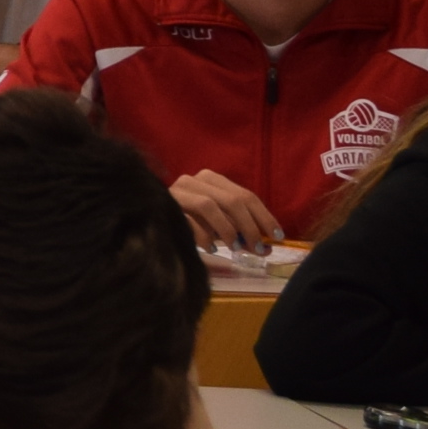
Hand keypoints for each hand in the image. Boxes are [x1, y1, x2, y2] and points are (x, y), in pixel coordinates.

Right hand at [168, 169, 287, 254]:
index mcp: (211, 179)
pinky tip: (210, 248)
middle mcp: (194, 180)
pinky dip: (203, 235)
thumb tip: (266, 248)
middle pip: (232, 200)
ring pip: (209, 205)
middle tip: (258, 249)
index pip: (246, 195)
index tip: (277, 237)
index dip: (264, 217)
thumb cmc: (190, 222)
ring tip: (235, 248)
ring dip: (227, 229)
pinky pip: (187, 219)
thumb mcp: (219, 223)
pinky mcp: (164, 205)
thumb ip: (240, 230)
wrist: (150, 222)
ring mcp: (177, 191)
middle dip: (249, 227)